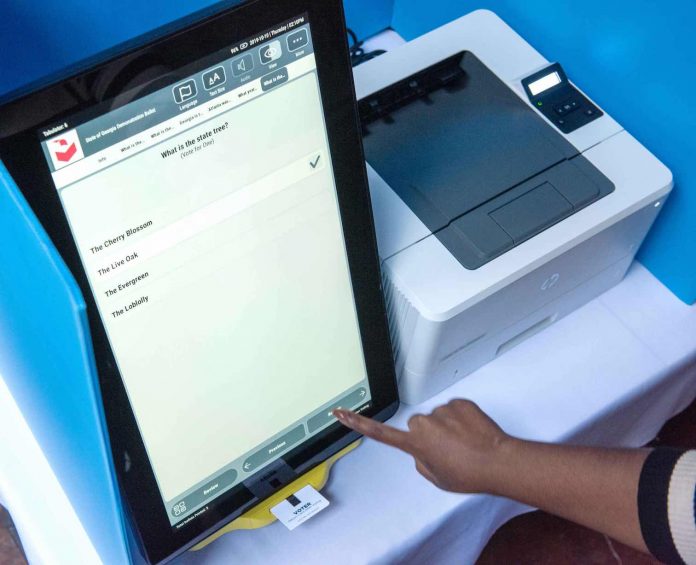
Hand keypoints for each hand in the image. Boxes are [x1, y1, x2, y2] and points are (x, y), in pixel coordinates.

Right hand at [334, 399, 511, 493]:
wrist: (497, 462)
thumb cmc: (468, 475)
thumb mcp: (437, 478)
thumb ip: (421, 461)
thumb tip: (422, 449)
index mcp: (415, 443)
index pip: (379, 432)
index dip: (357, 423)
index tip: (340, 413)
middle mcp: (423, 423)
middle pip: (418, 424)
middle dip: (429, 434)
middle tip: (449, 450)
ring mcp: (442, 410)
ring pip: (438, 417)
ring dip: (448, 427)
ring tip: (465, 443)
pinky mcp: (460, 402)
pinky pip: (455, 409)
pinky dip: (462, 419)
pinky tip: (473, 432)